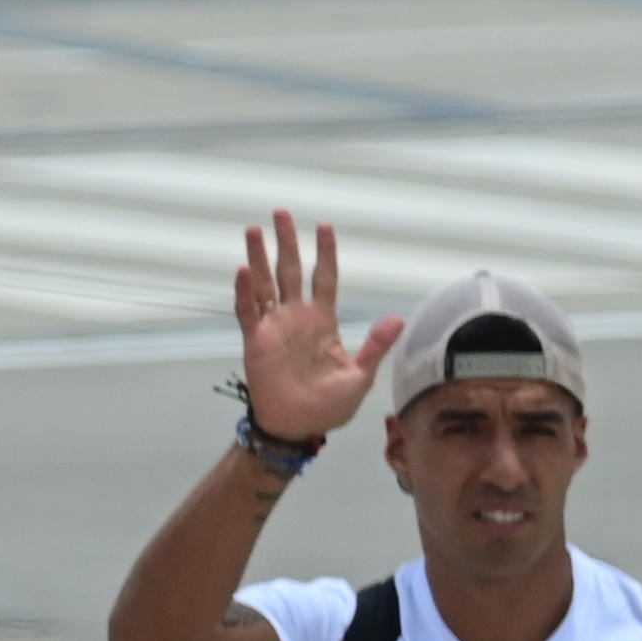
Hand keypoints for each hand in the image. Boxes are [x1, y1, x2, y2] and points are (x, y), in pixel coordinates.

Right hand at [231, 214, 402, 449]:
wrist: (299, 428)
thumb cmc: (328, 406)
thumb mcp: (360, 376)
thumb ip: (375, 346)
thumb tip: (398, 318)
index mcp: (323, 321)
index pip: (324, 277)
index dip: (325, 252)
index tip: (324, 226)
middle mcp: (297, 317)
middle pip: (290, 270)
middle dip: (286, 241)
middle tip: (281, 212)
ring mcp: (274, 326)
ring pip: (265, 283)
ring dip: (259, 257)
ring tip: (253, 230)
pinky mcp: (256, 341)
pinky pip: (248, 311)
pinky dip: (244, 292)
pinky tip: (243, 270)